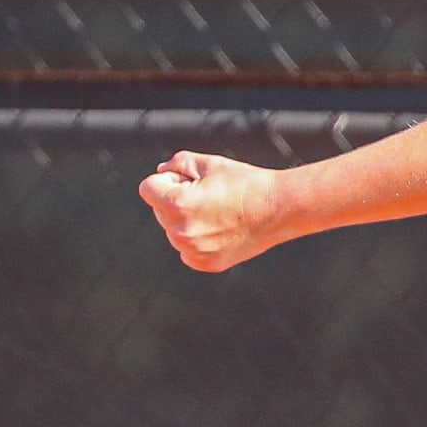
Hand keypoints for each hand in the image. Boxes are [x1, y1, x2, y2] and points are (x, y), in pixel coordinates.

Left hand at [139, 150, 287, 271]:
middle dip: (175, 199)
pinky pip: (186, 249)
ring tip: (218, 211)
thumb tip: (161, 172)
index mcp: (177, 204)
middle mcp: (180, 232)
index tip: (189, 179)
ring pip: (172, 230)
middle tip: (209, 194)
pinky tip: (220, 228)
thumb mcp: (210, 163)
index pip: (147, 188)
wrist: (278, 209)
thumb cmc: (246, 183)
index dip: (168, 179)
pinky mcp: (204, 263)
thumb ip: (177, 163)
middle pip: (158, 210)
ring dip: (185, 220)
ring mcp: (192, 251)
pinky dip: (197, 238)